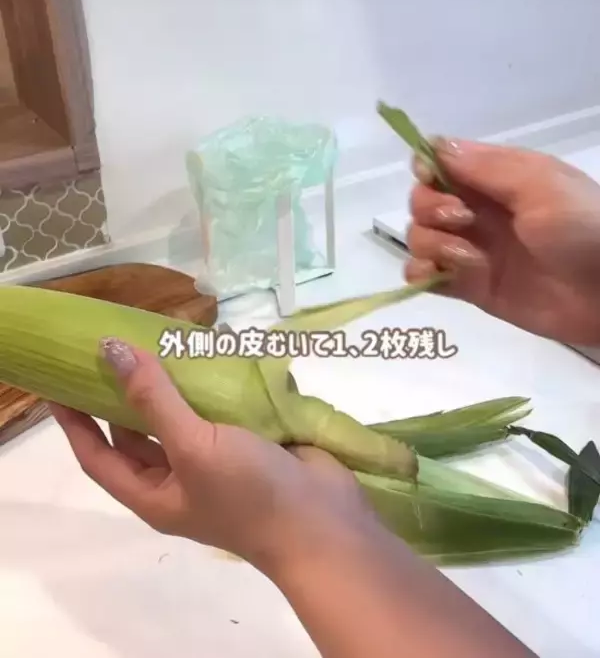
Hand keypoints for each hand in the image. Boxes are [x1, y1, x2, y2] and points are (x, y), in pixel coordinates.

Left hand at [52, 338, 535, 657]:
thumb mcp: (192, 446)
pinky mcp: (247, 442)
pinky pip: (217, 410)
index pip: (97, 455)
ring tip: (156, 342)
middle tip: (113, 348)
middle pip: (137, 433)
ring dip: (170, 385)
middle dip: (123, 394)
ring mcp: (215, 460)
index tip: (59, 381)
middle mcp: (179, 477)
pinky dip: (209, 385)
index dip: (74, 422)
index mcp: (154, 491)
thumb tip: (111, 352)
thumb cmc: (247, 492)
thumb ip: (153, 399)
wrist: (323, 520)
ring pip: (180, 417)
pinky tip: (206, 354)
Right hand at [406, 137, 599, 344]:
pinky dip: (423, 273)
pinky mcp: (467, 286)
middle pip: (421, 200)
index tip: (432, 178)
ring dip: (432, 243)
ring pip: (418, 237)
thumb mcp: (539, 183)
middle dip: (430, 207)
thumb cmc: (582, 227)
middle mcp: (476, 211)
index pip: (439, 163)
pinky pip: (422, 275)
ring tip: (469, 258)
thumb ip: (484, 166)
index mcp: (495, 178)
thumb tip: (431, 145)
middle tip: (463, 220)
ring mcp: (469, 249)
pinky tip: (444, 275)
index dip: (426, 168)